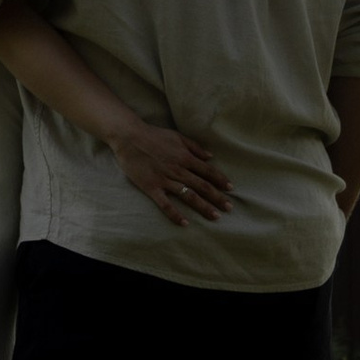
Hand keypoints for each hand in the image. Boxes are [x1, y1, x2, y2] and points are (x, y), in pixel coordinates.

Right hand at [110, 118, 232, 227]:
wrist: (128, 137)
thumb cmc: (153, 135)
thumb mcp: (177, 137)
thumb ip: (195, 147)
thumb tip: (211, 157)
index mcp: (185, 157)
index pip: (208, 171)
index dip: (220, 180)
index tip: (231, 189)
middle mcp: (178, 169)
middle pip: (202, 186)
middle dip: (218, 197)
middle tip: (230, 208)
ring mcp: (165, 179)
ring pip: (188, 196)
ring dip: (203, 206)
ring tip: (216, 216)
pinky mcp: (152, 187)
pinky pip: (166, 204)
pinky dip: (175, 214)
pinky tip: (185, 223)